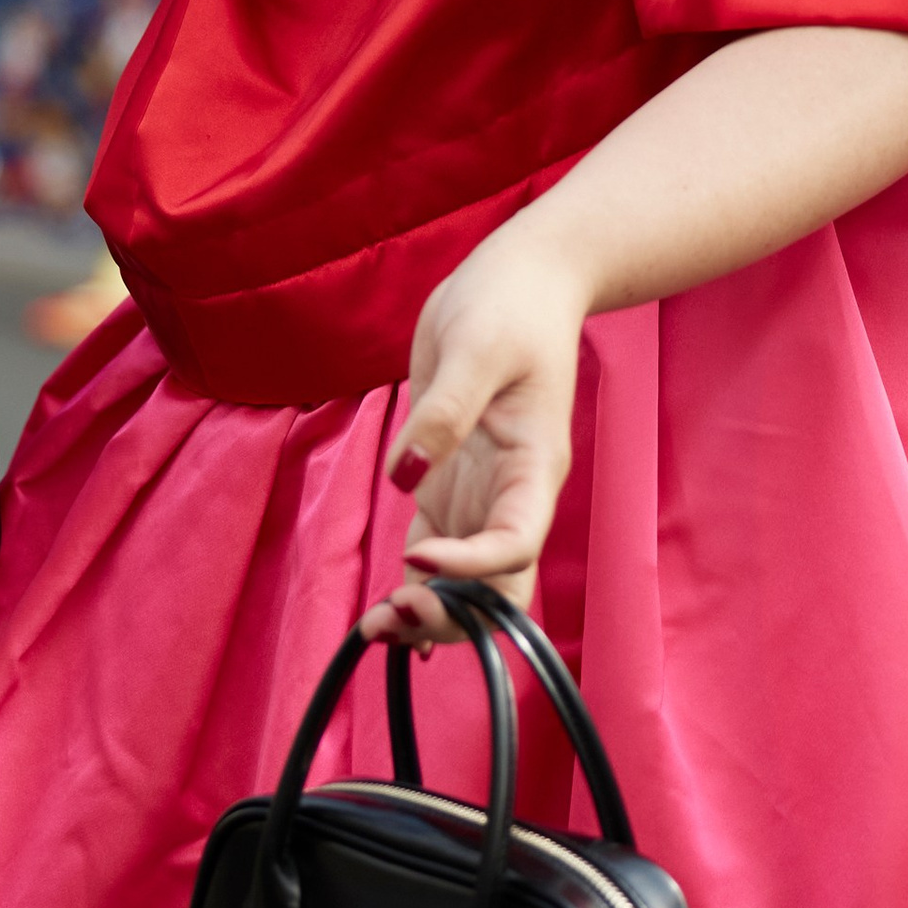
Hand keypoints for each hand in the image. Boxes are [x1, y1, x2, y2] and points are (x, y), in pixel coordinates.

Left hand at [359, 213, 589, 644]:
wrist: (520, 280)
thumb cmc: (508, 304)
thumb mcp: (474, 348)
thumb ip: (443, 414)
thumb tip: (405, 477)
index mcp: (535, 465)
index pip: (515, 541)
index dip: (471, 565)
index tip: (418, 558)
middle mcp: (514, 492)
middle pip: (499, 586)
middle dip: (452, 615)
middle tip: (389, 617)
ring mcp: (483, 493)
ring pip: (469, 582)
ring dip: (429, 612)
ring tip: (373, 627)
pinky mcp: (452, 484)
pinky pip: (439, 553)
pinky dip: (416, 586)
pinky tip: (383, 615)